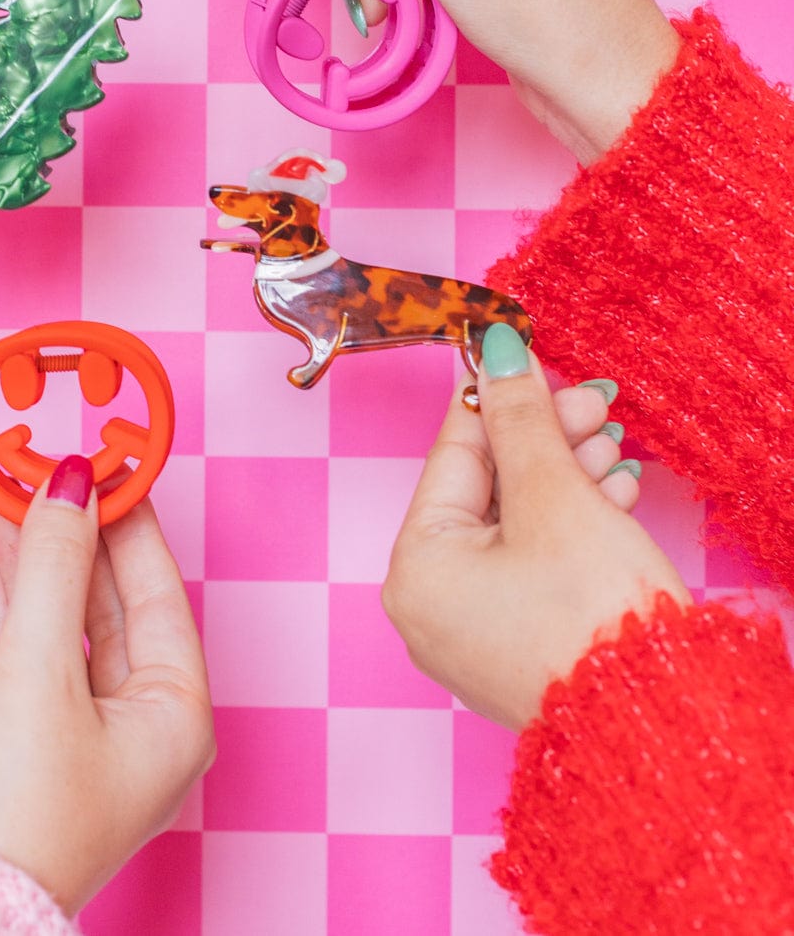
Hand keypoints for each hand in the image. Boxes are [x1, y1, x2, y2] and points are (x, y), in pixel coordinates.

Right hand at [0, 459, 214, 915]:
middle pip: (109, 607)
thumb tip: (68, 482)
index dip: (128, 523)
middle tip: (48, 472)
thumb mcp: (38, 671)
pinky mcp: (29, 750)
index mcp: (175, 719)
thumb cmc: (14, 813)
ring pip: (63, 628)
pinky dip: (12, 606)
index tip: (105, 464)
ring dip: (36, 564)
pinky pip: (28, 658)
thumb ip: (53, 568)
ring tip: (14, 493)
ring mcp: (83, 741)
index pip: (158, 593)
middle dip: (74, 539)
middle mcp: (139, 730)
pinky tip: (0, 555)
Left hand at [383, 327, 689, 729]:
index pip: (454, 455)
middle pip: (486, 491)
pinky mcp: (516, 649)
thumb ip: (521, 421)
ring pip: (514, 527)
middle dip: (544, 442)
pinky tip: (612, 494)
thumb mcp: (555, 497)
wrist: (658, 722)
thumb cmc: (593, 617)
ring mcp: (472, 634)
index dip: (500, 401)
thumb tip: (496, 353)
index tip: (530, 359)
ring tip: (612, 447)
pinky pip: (530, 567)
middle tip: (594, 404)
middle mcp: (430, 606)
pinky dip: (568, 528)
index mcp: (416, 567)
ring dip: (565, 479)